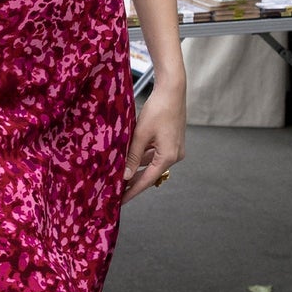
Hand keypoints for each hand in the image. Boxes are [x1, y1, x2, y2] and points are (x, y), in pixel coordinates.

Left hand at [121, 76, 185, 204]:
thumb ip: (132, 156)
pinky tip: (129, 159)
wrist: (172, 90)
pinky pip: (155, 154)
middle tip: (116, 192)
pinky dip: (143, 158)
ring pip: (152, 164)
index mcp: (168, 157)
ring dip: (137, 169)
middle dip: (133, 182)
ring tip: (119, 176)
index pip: (147, 180)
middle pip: (150, 174)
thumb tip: (125, 176)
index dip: (132, 191)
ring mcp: (175, 149)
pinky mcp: (172, 142)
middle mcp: (175, 156)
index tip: (120, 201)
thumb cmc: (158, 109)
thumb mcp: (140, 134)